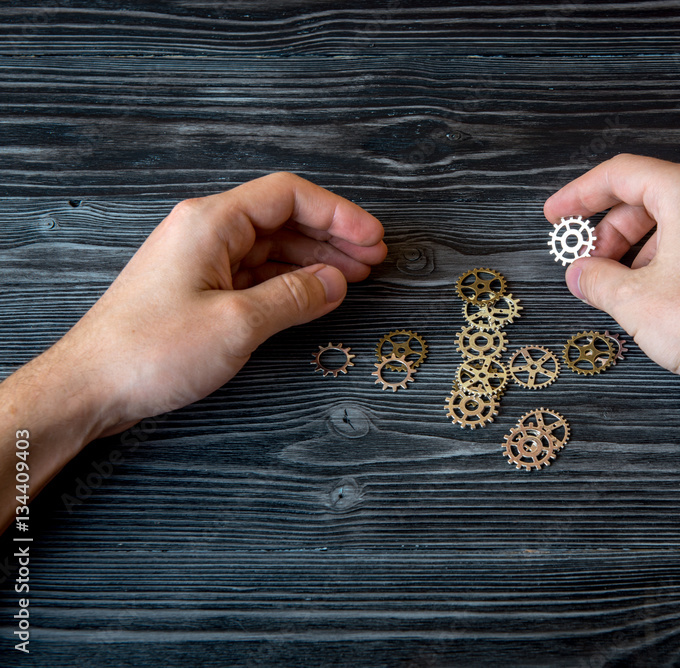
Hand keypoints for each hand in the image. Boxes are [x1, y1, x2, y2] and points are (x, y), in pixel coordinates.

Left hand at [48, 172, 385, 436]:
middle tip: (373, 259)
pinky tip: (316, 295)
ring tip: (354, 277)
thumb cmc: (149, 352)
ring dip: (315, 261)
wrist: (90, 388)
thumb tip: (335, 282)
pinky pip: (256, 274)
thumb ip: (294, 297)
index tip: (372, 238)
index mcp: (211, 222)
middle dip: (332, 237)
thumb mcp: (237, 324)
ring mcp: (201, 261)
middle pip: (284, 219)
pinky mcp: (199, 289)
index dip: (338, 214)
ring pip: (273, 248)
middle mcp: (206, 232)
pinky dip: (290, 282)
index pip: (288, 196)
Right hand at [544, 153, 679, 399]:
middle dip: (610, 231)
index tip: (557, 215)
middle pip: (649, 197)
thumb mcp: (634, 301)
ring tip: (619, 285)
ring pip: (677, 220)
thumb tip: (582, 274)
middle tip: (586, 262)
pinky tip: (656, 291)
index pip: (621, 175)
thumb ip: (597, 279)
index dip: (579, 196)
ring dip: (640, 247)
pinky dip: (671, 256)